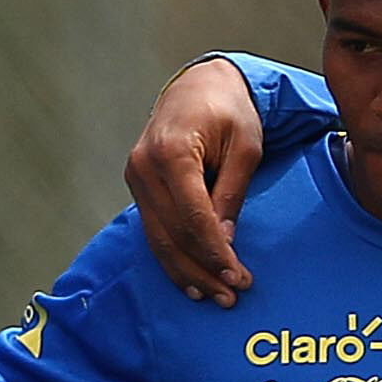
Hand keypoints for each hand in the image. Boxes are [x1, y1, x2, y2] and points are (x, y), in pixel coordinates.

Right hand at [127, 57, 267, 304]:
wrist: (200, 85)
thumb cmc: (229, 111)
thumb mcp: (246, 147)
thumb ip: (231, 194)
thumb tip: (224, 241)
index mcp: (173, 151)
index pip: (193, 216)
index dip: (215, 252)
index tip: (238, 276)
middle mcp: (145, 166)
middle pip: (172, 233)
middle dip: (203, 269)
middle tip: (231, 296)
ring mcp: (136, 177)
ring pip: (158, 238)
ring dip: (186, 272)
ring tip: (213, 296)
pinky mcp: (138, 186)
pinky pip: (153, 230)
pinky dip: (171, 258)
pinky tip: (190, 280)